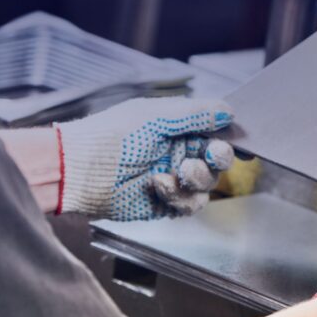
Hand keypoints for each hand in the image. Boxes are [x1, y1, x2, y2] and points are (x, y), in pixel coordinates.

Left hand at [54, 97, 234, 220]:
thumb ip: (195, 114)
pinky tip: (158, 185)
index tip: (239, 138)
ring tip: (179, 172)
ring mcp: (173, 177)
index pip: (215, 129)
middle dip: (219, 156)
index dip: (229, 134)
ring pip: (208, 183)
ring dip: (199, 177)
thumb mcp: (155, 116)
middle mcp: (178, 151)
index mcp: (177, 126)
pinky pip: (191, 204)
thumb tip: (230, 112)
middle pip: (219, 157)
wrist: (78, 172)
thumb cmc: (110, 137)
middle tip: (212, 154)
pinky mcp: (166, 203)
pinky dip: (179, 196)